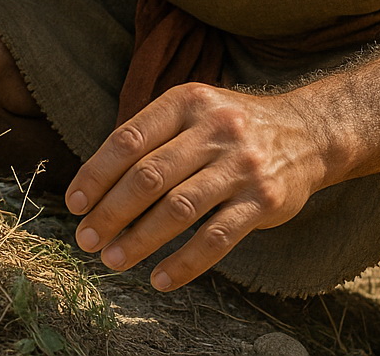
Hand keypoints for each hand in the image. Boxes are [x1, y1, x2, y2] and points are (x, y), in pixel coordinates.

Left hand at [64, 83, 323, 290]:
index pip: (130, 138)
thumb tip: (95, 183)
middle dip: (111, 212)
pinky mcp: (263, 199)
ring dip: (140, 239)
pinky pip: (216, 238)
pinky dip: (184, 263)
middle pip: (149, 176)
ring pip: (178, 209)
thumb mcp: (193, 111)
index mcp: (187, 101)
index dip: (97, 174)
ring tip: (112, 259)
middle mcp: (214, 128)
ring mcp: (241, 164)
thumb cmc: (230, 126)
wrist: (305, 132)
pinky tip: (159, 278)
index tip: (74, 202)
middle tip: (86, 239)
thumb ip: (151, 137)